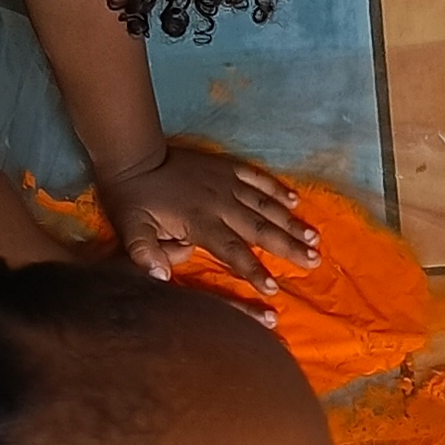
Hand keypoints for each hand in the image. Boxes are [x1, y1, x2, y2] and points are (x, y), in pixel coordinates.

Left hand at [104, 142, 318, 299]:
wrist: (135, 156)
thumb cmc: (132, 199)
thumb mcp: (131, 229)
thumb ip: (145, 253)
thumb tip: (161, 276)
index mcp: (201, 222)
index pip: (233, 252)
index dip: (254, 271)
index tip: (273, 289)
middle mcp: (221, 203)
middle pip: (261, 230)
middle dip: (289, 247)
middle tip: (314, 261)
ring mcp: (227, 183)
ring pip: (266, 205)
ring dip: (291, 222)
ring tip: (314, 237)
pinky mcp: (228, 168)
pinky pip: (258, 178)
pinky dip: (277, 189)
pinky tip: (295, 200)